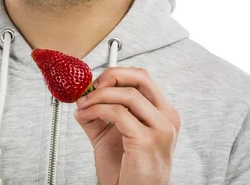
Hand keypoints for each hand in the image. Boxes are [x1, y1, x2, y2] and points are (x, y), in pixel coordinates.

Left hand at [74, 67, 179, 184]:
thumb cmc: (129, 175)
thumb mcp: (111, 137)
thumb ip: (99, 116)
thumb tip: (82, 100)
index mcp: (163, 114)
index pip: (143, 79)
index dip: (117, 74)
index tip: (96, 82)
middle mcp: (167, 118)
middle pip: (141, 78)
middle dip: (111, 76)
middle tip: (91, 86)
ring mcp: (160, 129)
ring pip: (128, 94)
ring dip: (99, 95)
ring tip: (83, 104)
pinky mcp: (147, 140)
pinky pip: (118, 113)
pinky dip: (97, 109)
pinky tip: (86, 115)